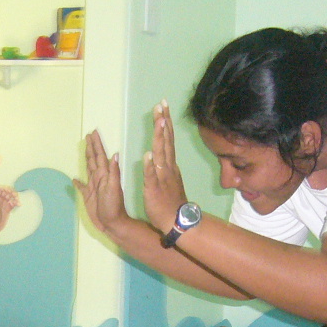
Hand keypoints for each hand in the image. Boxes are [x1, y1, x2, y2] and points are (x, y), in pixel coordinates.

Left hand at [0, 186, 19, 232]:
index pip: (0, 189)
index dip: (5, 188)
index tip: (9, 191)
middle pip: (7, 191)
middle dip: (12, 192)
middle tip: (15, 195)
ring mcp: (4, 203)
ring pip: (11, 196)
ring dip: (15, 197)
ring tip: (17, 200)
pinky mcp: (8, 208)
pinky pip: (14, 203)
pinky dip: (17, 202)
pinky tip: (19, 205)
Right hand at [73, 129, 130, 235]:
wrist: (112, 223)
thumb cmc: (114, 207)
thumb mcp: (114, 188)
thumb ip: (114, 172)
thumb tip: (114, 154)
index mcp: (105, 174)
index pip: (100, 155)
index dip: (97, 144)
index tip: (94, 133)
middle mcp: (99, 178)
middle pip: (94, 159)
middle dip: (91, 147)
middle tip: (89, 135)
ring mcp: (94, 187)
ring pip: (89, 168)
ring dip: (87, 158)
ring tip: (85, 149)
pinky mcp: (88, 196)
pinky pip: (82, 187)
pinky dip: (78, 182)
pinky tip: (74, 179)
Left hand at [143, 100, 188, 231]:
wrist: (178, 222)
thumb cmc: (171, 203)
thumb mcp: (169, 180)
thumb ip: (165, 166)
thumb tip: (160, 154)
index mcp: (169, 165)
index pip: (167, 139)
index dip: (165, 122)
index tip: (163, 106)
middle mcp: (167, 167)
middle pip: (166, 140)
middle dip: (163, 121)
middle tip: (161, 103)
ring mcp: (162, 177)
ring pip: (161, 154)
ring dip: (160, 137)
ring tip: (159, 121)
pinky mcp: (155, 189)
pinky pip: (152, 176)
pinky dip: (150, 165)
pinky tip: (148, 154)